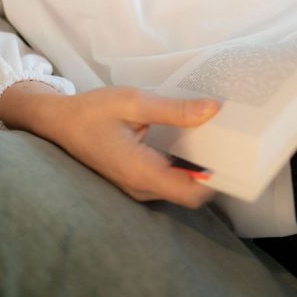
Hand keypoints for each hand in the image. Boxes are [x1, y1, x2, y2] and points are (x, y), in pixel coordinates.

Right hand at [0, 83, 220, 207]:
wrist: (59, 123)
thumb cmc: (93, 111)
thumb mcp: (134, 103)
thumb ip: (174, 110)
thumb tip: (213, 109)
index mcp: (142, 172)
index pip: (192, 193)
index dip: (218, 179)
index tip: (237, 155)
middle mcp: (142, 188)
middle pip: (190, 192)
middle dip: (213, 169)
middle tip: (234, 138)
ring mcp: (138, 187)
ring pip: (180, 186)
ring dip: (199, 166)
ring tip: (218, 135)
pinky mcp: (136, 180)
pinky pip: (168, 179)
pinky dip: (184, 163)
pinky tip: (194, 137)